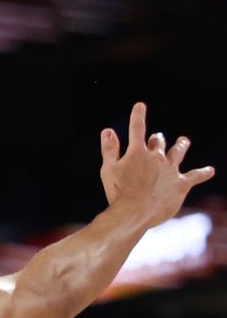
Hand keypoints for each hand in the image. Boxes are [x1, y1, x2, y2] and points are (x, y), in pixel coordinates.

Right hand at [99, 103, 213, 227]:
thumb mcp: (108, 170)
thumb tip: (108, 130)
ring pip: (178, 153)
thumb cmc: (118, 192)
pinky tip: (210, 171)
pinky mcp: (181, 184)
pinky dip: (203, 173)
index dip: (138, 116)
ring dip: (181, 145)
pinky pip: (195, 176)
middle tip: (157, 138)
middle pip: (159, 143)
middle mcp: (157, 157)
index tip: (140, 105)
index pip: (137, 129)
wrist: (136, 211)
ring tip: (184, 141)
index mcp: (138, 153)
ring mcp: (171, 170)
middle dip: (158, 140)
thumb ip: (109, 149)